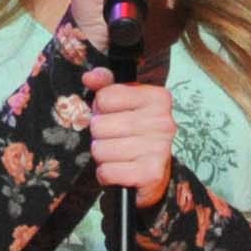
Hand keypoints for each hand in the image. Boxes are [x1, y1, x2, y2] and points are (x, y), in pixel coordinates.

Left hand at [90, 79, 174, 193]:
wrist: (154, 173)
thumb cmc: (136, 133)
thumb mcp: (125, 102)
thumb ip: (106, 85)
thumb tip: (89, 77)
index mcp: (157, 98)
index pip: (105, 97)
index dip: (102, 109)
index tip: (114, 116)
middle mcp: (162, 121)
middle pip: (99, 125)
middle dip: (100, 135)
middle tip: (114, 138)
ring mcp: (158, 148)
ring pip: (100, 150)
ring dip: (102, 156)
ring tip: (117, 155)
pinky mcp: (150, 173)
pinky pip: (106, 171)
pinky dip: (106, 173)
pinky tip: (119, 169)